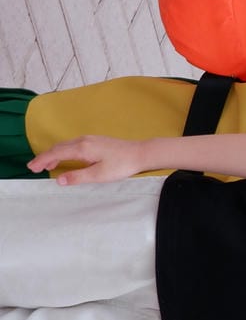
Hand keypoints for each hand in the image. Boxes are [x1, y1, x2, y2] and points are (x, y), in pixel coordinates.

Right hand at [27, 135, 150, 184]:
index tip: (31, 168)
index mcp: (82, 148)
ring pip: (66, 145)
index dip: (42, 160)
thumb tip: (58, 180)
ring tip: (46, 166)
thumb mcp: (99, 175)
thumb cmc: (122, 165)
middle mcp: (84, 140)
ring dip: (54, 154)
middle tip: (33, 167)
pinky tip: (66, 158)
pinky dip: (64, 152)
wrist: (142, 153)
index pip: (56, 153)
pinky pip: (73, 145)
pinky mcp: (96, 141)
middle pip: (58, 148)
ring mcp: (90, 139)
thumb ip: (78, 177)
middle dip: (45, 157)